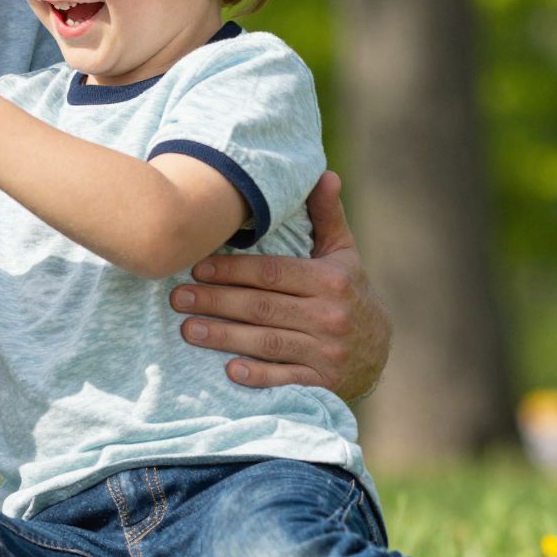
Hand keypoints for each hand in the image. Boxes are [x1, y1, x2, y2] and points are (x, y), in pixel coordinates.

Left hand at [167, 172, 390, 400]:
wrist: (379, 350)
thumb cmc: (350, 293)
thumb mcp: (343, 254)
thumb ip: (327, 216)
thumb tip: (323, 174)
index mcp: (331, 281)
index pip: (273, 273)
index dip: (232, 270)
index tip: (197, 267)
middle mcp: (330, 316)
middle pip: (262, 307)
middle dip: (216, 301)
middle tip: (177, 297)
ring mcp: (327, 352)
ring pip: (267, 342)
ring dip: (224, 336)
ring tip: (187, 328)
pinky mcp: (323, 383)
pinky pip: (285, 379)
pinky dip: (258, 376)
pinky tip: (229, 370)